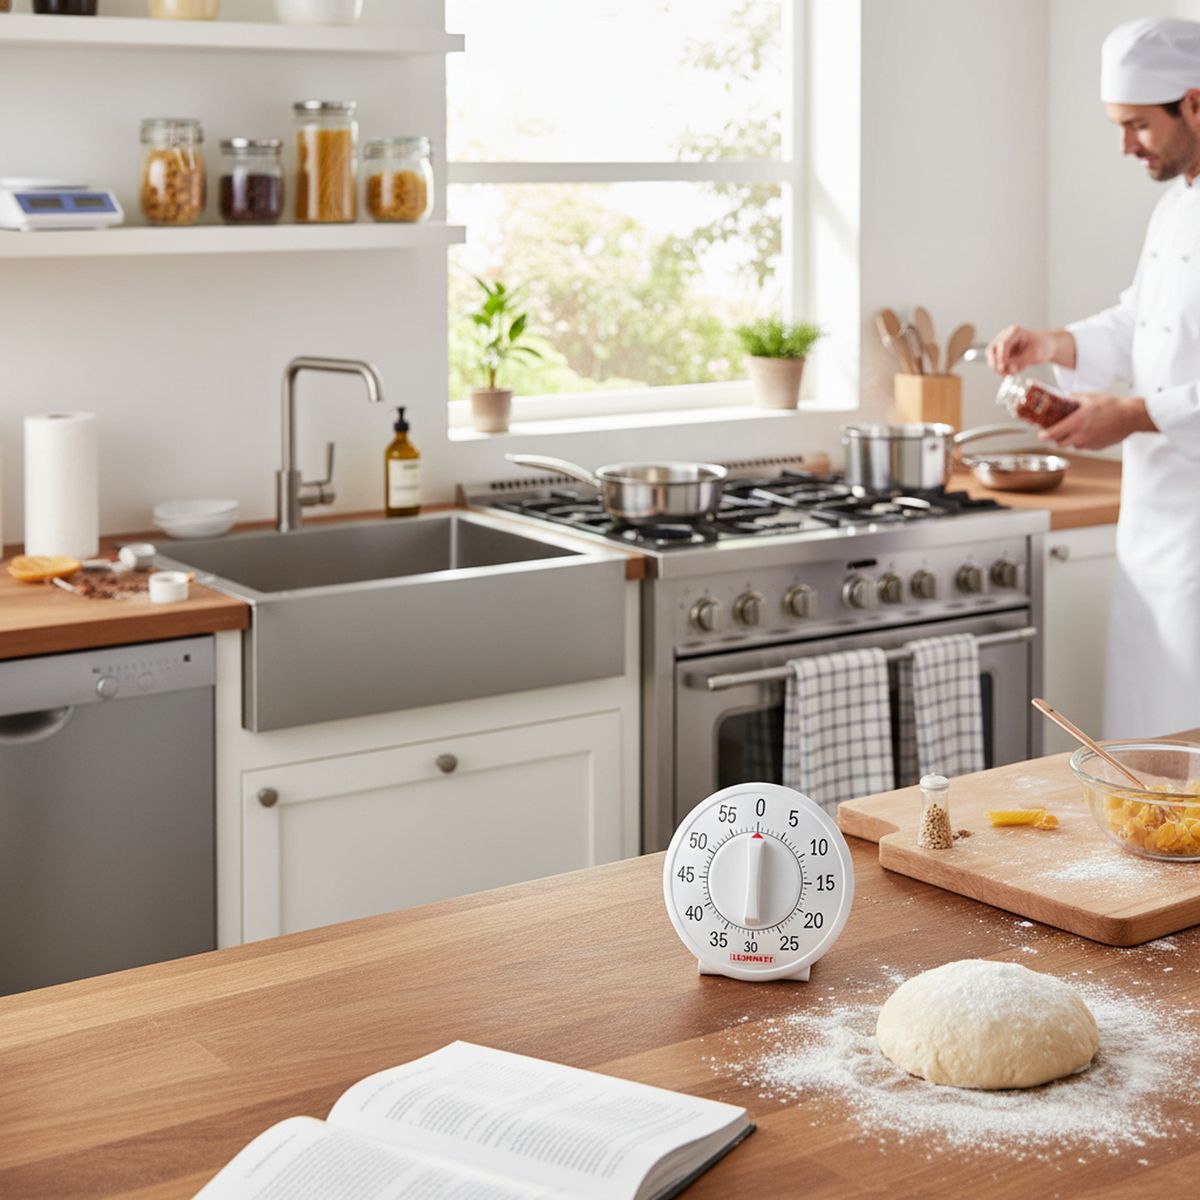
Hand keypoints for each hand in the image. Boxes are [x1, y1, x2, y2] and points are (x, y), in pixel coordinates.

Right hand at [987, 326, 1056, 374]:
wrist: (1046, 346)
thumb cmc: (1042, 347)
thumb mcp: (1034, 355)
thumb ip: (1020, 362)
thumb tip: (1008, 369)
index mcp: (1014, 331)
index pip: (1002, 344)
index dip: (1001, 357)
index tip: (1003, 368)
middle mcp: (1005, 336)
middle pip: (991, 349)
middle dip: (994, 362)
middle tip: (1000, 372)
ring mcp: (1002, 344)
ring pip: (991, 358)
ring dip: (998, 368)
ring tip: (1013, 372)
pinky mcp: (1002, 353)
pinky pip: (996, 363)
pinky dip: (1002, 370)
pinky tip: (1014, 371)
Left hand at [1039, 393, 1155, 450]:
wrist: (1131, 416)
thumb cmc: (1112, 406)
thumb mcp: (1089, 397)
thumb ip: (1074, 398)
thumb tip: (1064, 397)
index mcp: (1076, 423)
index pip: (1052, 434)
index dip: (1044, 435)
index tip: (1041, 434)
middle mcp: (1080, 436)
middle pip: (1060, 443)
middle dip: (1056, 438)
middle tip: (1058, 430)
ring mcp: (1089, 443)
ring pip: (1072, 445)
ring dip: (1071, 439)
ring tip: (1077, 428)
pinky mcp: (1096, 447)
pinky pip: (1084, 446)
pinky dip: (1083, 440)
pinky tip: (1089, 431)